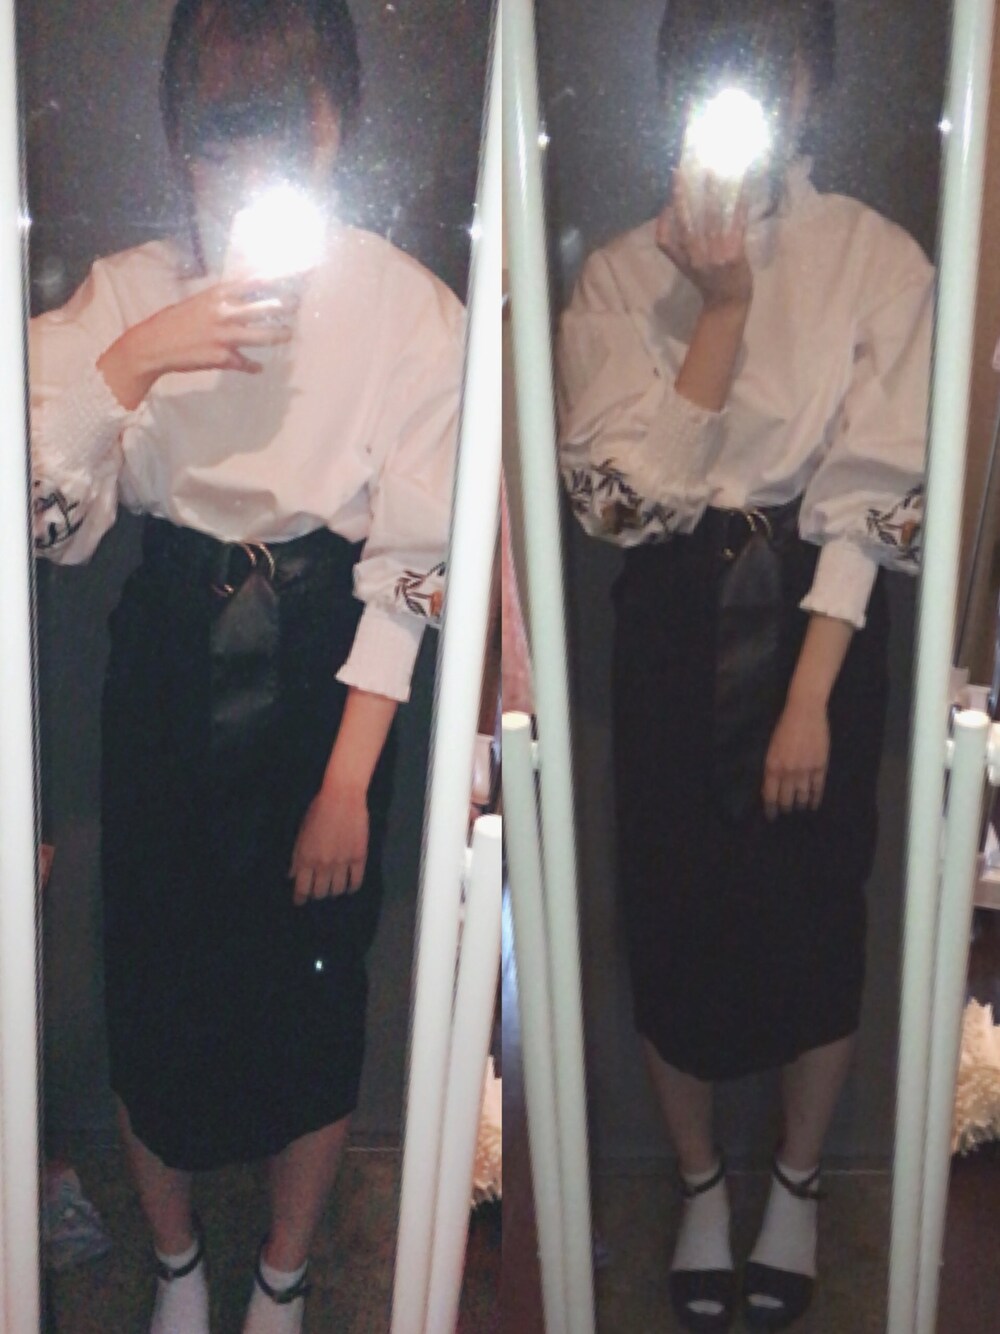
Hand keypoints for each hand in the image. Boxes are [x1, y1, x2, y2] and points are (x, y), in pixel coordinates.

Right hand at [97, 280, 299, 408]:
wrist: (154, 345)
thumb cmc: (177, 320)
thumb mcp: (200, 301)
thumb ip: (224, 299)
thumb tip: (246, 295)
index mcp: (218, 294)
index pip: (254, 281)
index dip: (278, 275)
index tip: (299, 269)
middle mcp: (224, 312)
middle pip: (265, 307)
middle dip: (285, 306)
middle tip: (297, 305)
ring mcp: (224, 336)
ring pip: (262, 336)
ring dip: (279, 335)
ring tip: (289, 334)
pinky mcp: (223, 358)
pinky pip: (246, 363)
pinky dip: (253, 366)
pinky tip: (258, 367)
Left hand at [289, 782, 368, 904]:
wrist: (343, 797)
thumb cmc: (318, 811)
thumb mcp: (301, 833)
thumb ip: (296, 857)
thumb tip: (292, 876)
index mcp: (307, 858)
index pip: (302, 889)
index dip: (300, 898)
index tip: (299, 902)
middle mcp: (324, 864)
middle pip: (320, 892)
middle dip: (316, 894)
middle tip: (317, 890)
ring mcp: (343, 862)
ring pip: (337, 890)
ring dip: (333, 891)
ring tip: (332, 887)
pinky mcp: (359, 857)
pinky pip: (356, 881)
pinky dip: (352, 888)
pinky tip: (349, 887)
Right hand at [655, 170, 753, 311]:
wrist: (729, 302)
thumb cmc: (709, 282)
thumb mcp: (689, 269)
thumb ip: (682, 249)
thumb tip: (677, 217)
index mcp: (682, 262)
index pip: (663, 242)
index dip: (662, 222)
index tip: (664, 202)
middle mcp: (696, 258)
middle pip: (686, 224)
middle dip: (681, 197)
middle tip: (679, 173)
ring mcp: (715, 256)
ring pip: (710, 219)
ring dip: (711, 193)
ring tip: (711, 172)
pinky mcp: (734, 254)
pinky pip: (736, 223)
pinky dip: (739, 204)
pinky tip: (743, 187)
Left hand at [762, 696, 829, 820]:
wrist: (804, 713)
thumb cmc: (784, 727)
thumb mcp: (771, 748)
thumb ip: (771, 768)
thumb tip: (770, 788)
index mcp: (773, 766)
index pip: (770, 795)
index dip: (771, 808)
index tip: (771, 816)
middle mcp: (788, 772)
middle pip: (786, 799)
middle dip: (785, 808)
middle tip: (786, 812)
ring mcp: (805, 770)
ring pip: (802, 796)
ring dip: (800, 804)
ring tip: (799, 809)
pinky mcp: (820, 766)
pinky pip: (817, 788)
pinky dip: (815, 798)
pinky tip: (813, 804)